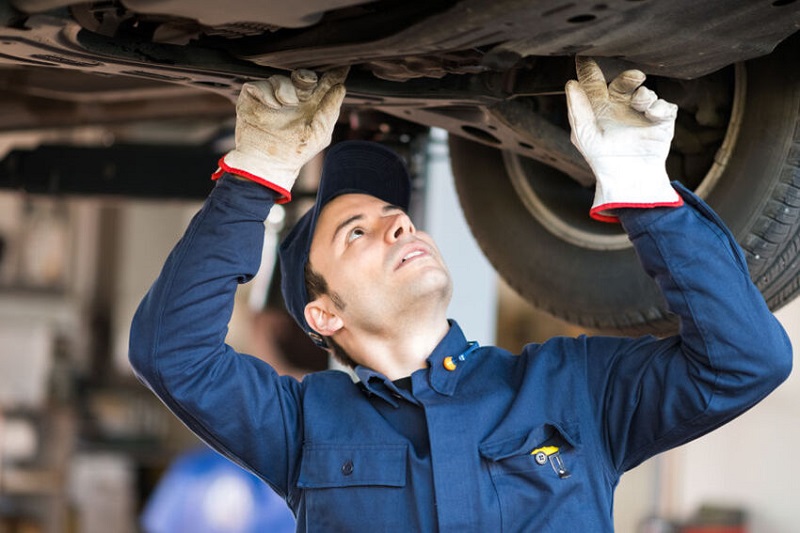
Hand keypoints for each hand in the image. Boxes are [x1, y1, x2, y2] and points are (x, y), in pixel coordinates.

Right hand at [216, 67, 348, 201]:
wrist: (267, 163)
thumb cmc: (296, 152)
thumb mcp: (319, 133)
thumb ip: (330, 109)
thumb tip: (341, 87)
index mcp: (312, 105)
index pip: (324, 83)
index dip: (333, 74)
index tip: (342, 66)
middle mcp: (294, 98)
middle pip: (303, 75)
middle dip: (306, 78)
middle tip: (306, 88)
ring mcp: (273, 97)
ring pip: (281, 78)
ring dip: (286, 90)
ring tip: (286, 106)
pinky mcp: (254, 97)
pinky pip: (260, 84)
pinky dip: (267, 93)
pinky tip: (272, 106)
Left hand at [565, 57, 681, 221]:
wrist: (627, 178)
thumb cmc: (602, 159)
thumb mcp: (583, 134)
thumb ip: (577, 108)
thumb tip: (570, 83)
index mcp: (599, 108)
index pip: (594, 82)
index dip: (589, 68)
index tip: (584, 55)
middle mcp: (620, 107)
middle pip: (624, 82)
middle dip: (628, 77)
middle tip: (633, 77)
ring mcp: (641, 113)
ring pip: (646, 92)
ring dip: (644, 94)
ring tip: (640, 103)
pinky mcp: (661, 121)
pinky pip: (664, 106)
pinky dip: (659, 107)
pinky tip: (652, 114)